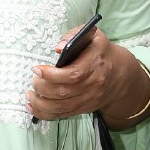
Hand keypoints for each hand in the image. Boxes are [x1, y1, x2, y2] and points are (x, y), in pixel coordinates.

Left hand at [26, 28, 149, 127]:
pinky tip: (32, 107)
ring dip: (40, 103)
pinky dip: (45, 113)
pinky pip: (62, 115)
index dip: (52, 75)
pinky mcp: (84, 108)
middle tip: (34, 79)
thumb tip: (59, 48)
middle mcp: (93, 84)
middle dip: (43, 88)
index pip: (73, 74)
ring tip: (30, 94)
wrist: (120, 75)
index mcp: (95, 64)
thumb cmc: (101, 51)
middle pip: (64, 92)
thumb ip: (74, 35)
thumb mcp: (93, 36)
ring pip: (61, 107)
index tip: (37, 69)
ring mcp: (89, 99)